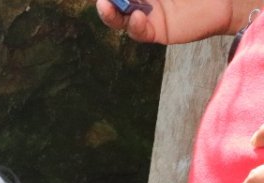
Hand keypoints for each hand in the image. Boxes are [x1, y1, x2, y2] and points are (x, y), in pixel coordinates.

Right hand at [94, 0, 245, 43]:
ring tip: (106, 5)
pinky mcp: (157, 33)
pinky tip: (136, 17)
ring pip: (119, 19)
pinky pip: (139, 32)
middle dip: (105, 2)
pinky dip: (134, 26)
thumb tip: (133, 2)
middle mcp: (140, 3)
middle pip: (114, 5)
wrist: (224, 0)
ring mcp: (146, 18)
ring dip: (110, 13)